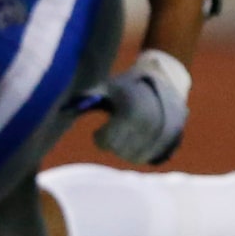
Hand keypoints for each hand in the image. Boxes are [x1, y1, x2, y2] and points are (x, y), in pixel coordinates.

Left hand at [94, 48, 191, 165]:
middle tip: (113, 134)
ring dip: (126, 150)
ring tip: (126, 135)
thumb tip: (62, 111)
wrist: (165, 78)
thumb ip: (87, 99)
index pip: (107, 141)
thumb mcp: (108, 86)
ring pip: (135, 157)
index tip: (98, 132)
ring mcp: (162, 133)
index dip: (100, 138)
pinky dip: (142, 152)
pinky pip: (151, 157)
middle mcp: (148, 124)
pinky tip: (139, 140)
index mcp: (129, 111)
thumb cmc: (129, 84)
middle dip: (113, 144)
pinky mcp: (172, 139)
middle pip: (120, 151)